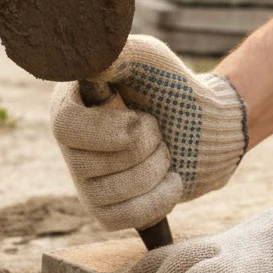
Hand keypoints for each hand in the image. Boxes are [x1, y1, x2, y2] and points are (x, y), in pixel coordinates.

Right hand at [49, 35, 246, 230]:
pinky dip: (158, 200)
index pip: (65, 126)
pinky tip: (170, 180)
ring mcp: (83, 181)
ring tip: (164, 152)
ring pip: (111, 193)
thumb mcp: (149, 59)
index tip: (142, 118)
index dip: (108, 130)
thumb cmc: (174, 88)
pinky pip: (123, 219)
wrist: (207, 128)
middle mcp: (68, 144)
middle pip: (90, 164)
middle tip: (158, 130)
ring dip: (155, 170)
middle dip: (145, 147)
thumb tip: (88, 59)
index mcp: (69, 104)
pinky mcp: (104, 210)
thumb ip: (117, 53)